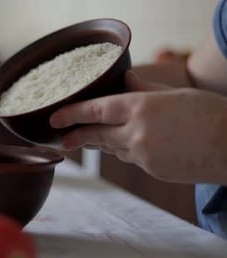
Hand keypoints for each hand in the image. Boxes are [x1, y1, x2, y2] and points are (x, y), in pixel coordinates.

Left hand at [49, 71, 226, 183]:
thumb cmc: (209, 114)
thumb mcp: (175, 94)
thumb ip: (144, 89)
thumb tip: (125, 81)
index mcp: (141, 108)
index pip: (96, 111)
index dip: (72, 115)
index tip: (55, 119)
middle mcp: (136, 133)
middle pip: (96, 135)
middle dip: (77, 137)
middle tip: (62, 139)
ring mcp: (143, 155)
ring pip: (114, 148)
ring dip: (106, 142)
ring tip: (100, 136)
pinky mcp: (152, 170)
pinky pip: (132, 159)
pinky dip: (129, 151)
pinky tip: (139, 144)